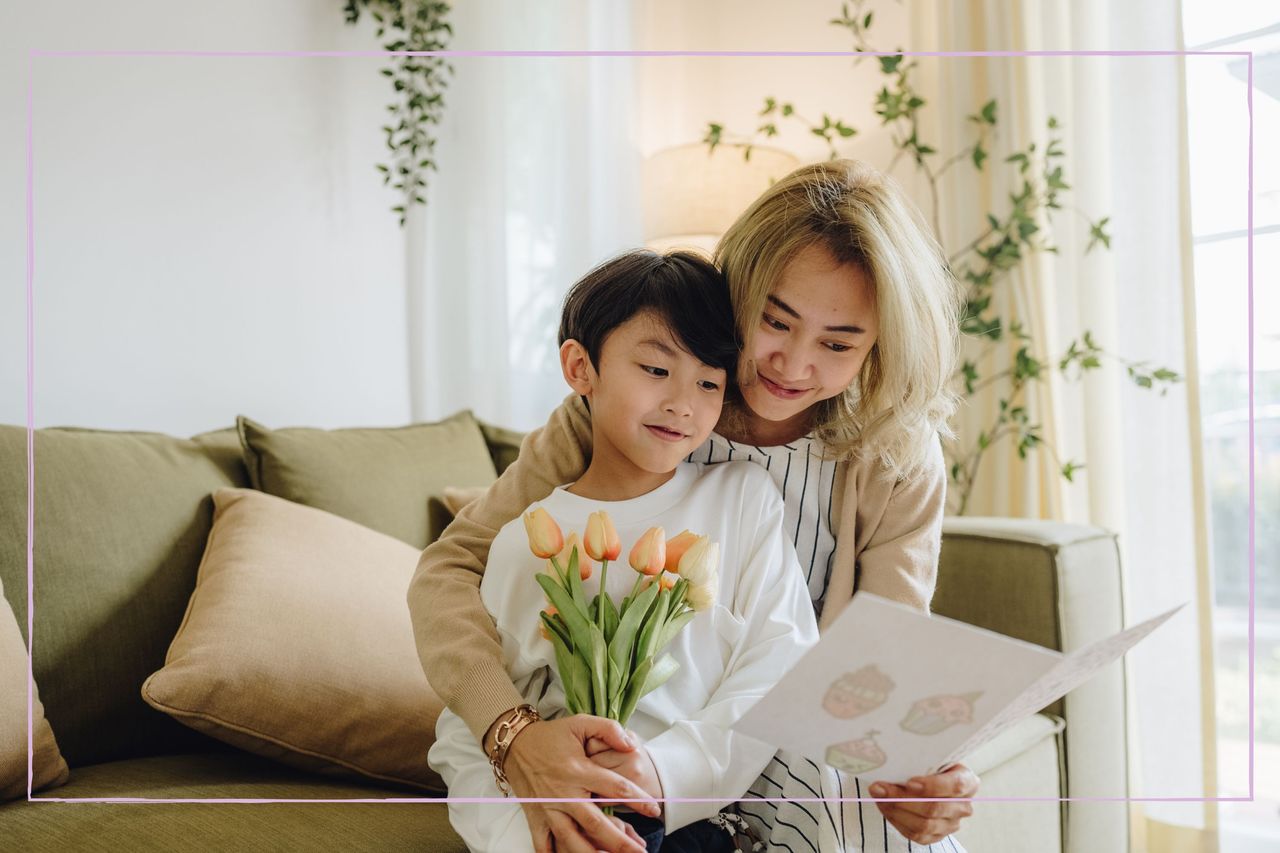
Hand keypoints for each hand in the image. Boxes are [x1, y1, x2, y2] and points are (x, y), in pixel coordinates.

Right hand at [502, 714, 660, 852]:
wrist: (514, 744)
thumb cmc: (551, 735)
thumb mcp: (580, 723)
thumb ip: (608, 729)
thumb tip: (630, 745)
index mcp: (578, 770)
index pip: (614, 788)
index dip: (638, 799)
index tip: (655, 810)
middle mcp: (565, 794)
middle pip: (596, 824)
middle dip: (620, 843)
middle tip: (640, 852)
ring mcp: (549, 809)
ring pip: (573, 841)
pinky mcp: (535, 818)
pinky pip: (544, 845)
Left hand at [868, 763, 978, 844]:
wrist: (931, 779)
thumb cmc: (931, 765)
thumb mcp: (931, 756)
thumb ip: (919, 758)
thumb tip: (891, 758)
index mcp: (967, 781)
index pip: (955, 786)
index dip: (932, 786)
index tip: (909, 782)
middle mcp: (963, 805)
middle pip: (934, 808)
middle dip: (903, 799)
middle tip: (881, 788)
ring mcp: (951, 824)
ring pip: (923, 825)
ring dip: (896, 811)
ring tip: (880, 796)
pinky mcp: (937, 836)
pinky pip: (916, 835)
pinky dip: (897, 821)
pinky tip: (886, 807)